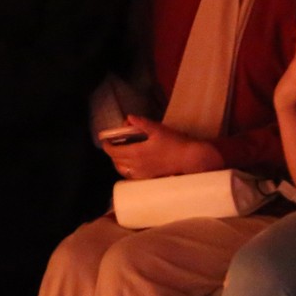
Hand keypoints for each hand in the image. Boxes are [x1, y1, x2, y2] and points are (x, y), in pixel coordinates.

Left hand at [106, 116, 222, 179]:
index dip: (106, 145)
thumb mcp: (158, 129)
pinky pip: (132, 176)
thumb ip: (141, 123)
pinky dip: (127, 169)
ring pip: (122, 170)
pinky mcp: (149, 178)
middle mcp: (136, 166)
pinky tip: (132, 163)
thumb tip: (128, 118)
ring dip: (118, 162)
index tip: (105, 139)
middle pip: (116, 161)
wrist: (190, 159)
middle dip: (112, 152)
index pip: (113, 152)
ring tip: (121, 153)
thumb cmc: (175, 143)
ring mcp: (143, 174)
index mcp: (136, 153)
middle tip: (114, 143)